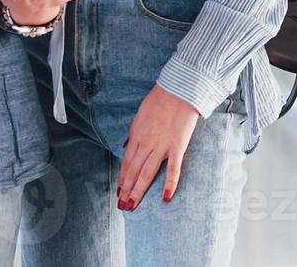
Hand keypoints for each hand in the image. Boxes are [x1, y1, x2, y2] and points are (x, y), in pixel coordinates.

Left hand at [117, 85, 199, 210]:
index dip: (122, 178)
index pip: (126, 162)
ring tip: (132, 205)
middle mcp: (146, 143)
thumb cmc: (158, 101)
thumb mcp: (139, 116)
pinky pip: (173, 168)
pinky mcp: (177, 146)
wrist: (177, 90)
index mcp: (136, 135)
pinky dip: (169, 183)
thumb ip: (133, 133)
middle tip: (122, 206)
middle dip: (126, 189)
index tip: (118, 192)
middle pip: (133, 170)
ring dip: (138, 190)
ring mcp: (161, 145)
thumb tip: (126, 146)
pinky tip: (165, 197)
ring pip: (147, 172)